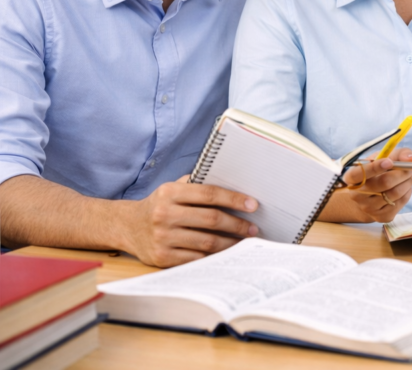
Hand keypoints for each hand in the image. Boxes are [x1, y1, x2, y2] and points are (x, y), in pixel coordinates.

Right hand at [118, 179, 259, 267]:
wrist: (126, 226)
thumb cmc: (160, 205)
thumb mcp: (173, 188)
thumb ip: (198, 185)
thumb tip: (235, 186)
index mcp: (169, 193)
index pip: (209, 194)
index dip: (234, 199)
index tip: (253, 205)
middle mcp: (164, 214)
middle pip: (211, 220)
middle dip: (237, 225)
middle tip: (253, 229)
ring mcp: (162, 237)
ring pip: (206, 242)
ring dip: (230, 243)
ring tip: (244, 242)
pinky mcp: (161, 257)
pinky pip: (195, 259)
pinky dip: (214, 257)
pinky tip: (225, 254)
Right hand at [335, 147, 411, 222]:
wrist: (368, 198)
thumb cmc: (376, 173)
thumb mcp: (383, 158)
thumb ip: (398, 154)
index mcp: (351, 177)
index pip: (360, 173)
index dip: (375, 167)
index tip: (390, 161)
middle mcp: (357, 195)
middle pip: (384, 183)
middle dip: (402, 173)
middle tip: (411, 167)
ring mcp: (368, 208)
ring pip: (395, 193)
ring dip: (408, 182)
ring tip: (411, 175)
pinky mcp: (380, 217)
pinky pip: (400, 203)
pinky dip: (407, 192)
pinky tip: (405, 187)